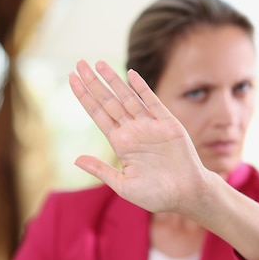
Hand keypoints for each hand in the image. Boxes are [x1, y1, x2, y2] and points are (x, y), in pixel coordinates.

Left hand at [69, 60, 208, 212]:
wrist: (187, 195)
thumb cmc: (156, 195)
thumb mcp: (124, 185)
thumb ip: (101, 171)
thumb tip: (76, 160)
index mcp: (120, 144)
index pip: (98, 114)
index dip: (84, 97)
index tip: (71, 79)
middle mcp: (133, 131)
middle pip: (108, 101)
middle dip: (93, 83)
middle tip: (79, 63)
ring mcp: (150, 126)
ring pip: (127, 98)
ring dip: (113, 81)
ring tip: (98, 63)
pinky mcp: (168, 124)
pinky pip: (152, 102)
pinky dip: (141, 89)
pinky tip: (130, 74)